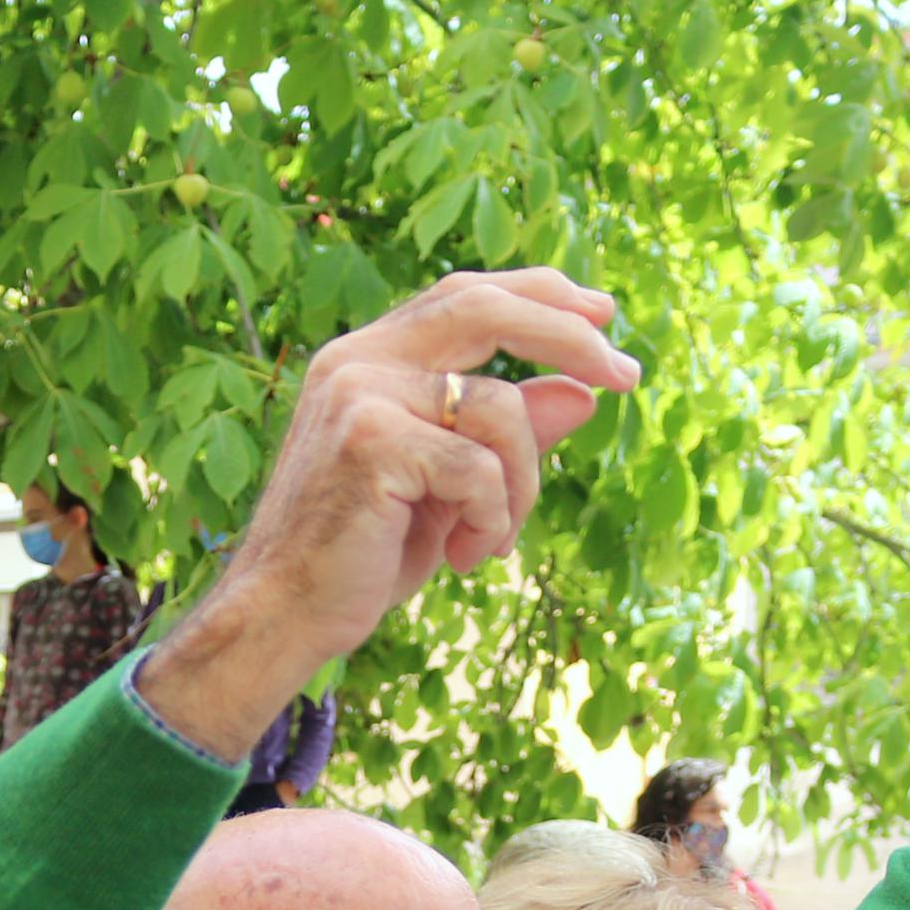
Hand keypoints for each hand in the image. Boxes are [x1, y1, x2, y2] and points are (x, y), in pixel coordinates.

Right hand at [138, 268, 639, 750]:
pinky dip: (492, 519)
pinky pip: (479, 469)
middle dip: (567, 334)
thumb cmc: (365, 554)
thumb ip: (509, 433)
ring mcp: (360, 393)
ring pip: (499, 410)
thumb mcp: (453, 488)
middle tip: (626, 374)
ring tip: (490, 540)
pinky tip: (465, 557)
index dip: (540, 294)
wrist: (284, 614)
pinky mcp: (371, 441)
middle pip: (485, 307)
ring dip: (522, 486)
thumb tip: (586, 392)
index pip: (466, 294)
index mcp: (370, 357)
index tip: (602, 314)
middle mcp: (358, 359)